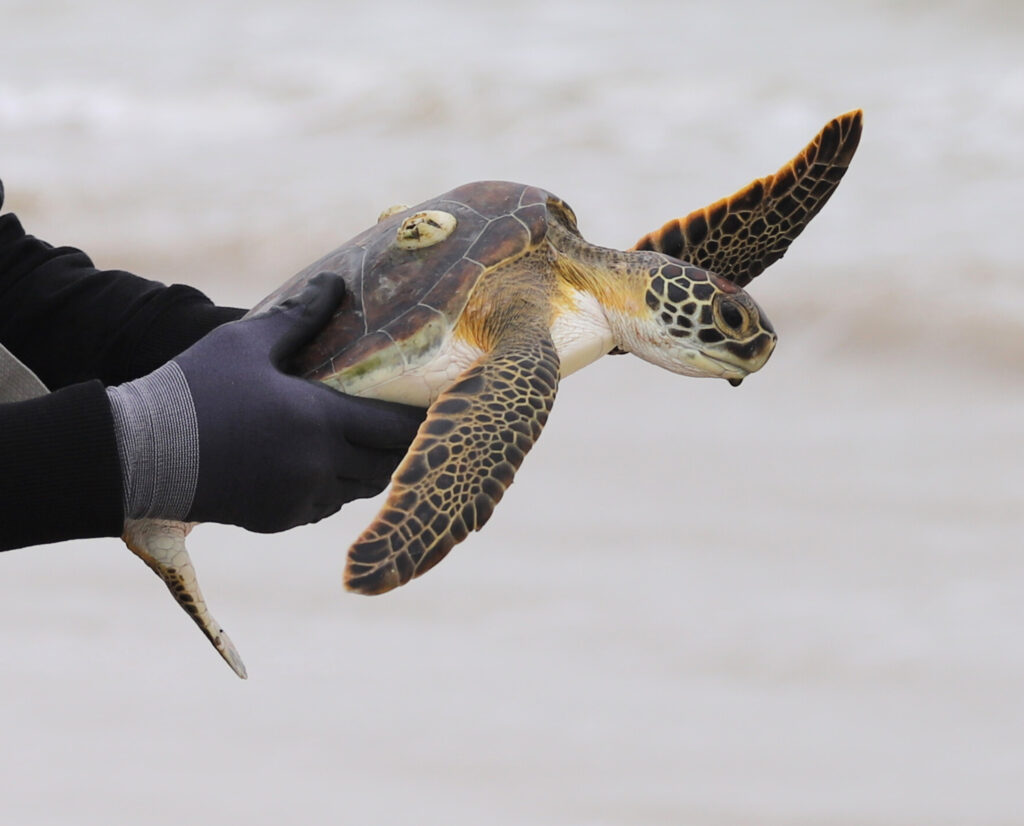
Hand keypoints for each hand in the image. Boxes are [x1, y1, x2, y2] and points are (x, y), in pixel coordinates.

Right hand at [108, 272, 425, 531]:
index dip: (424, 419)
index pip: (396, 428)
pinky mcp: (278, 518)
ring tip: (372, 443)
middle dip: (403, 447)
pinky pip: (325, 505)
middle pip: (387, 464)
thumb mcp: (248, 343)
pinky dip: (334, 486)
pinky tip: (325, 464)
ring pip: (358, 488)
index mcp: (320, 421)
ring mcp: (299, 499)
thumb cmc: (194, 387)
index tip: (442, 407)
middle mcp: (319, 467)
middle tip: (412, 427)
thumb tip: (334, 282)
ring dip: (369, 467)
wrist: (139, 452)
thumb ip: (300, 317)